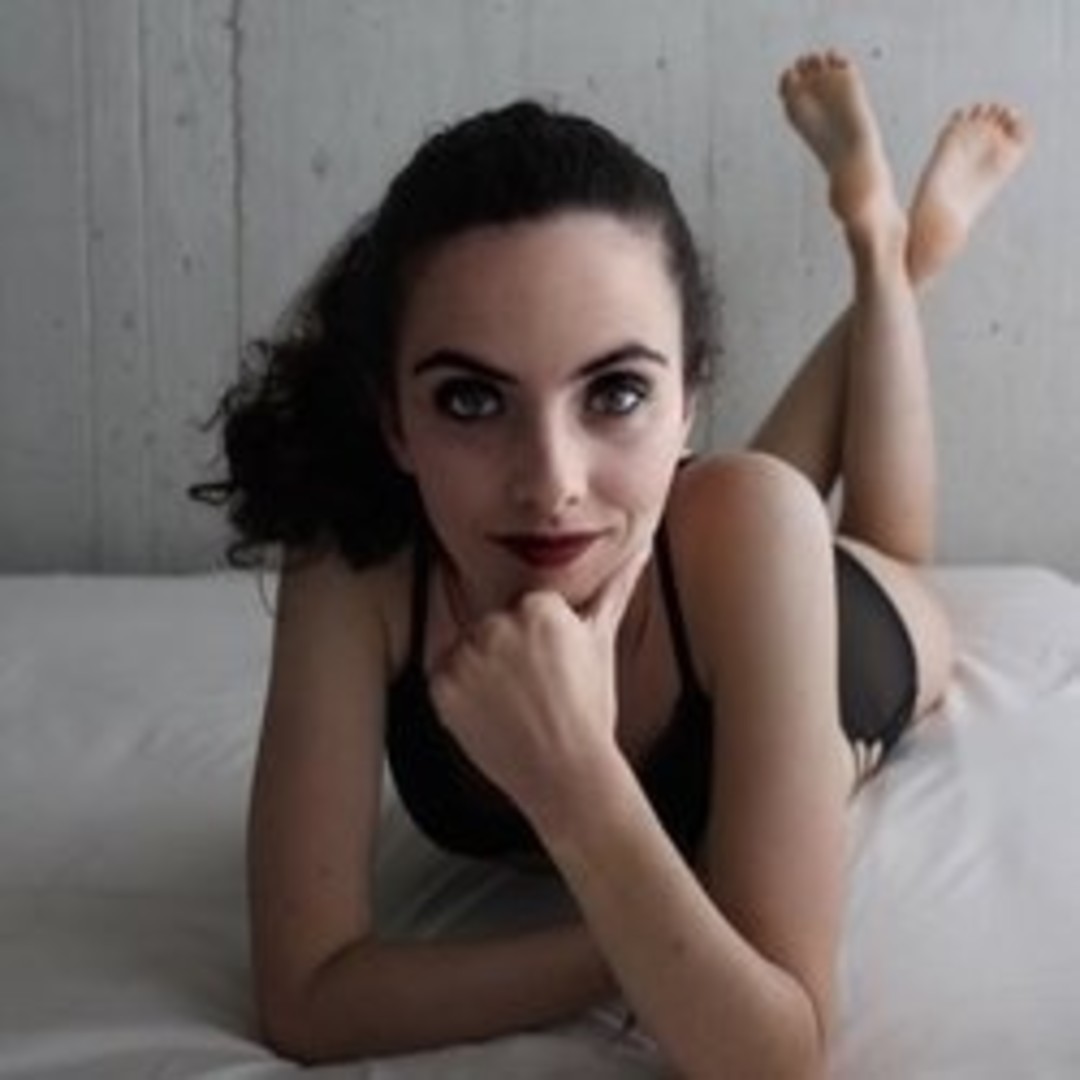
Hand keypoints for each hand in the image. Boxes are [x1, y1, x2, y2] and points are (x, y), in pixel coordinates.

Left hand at [429, 544, 650, 823]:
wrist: (567, 774)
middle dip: (507, 653)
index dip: (538, 643)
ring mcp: (467, 655)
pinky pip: (443, 676)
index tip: (551, 671)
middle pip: (494, 625)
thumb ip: (614, 589)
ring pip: (467, 649)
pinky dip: (459, 695)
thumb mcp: (602, 642)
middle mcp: (499, 623)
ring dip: (481, 671)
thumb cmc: (589, 710)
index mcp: (539, 606)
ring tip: (513, 703)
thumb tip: (641, 549)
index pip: (525, 608)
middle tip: (533, 690)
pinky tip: (490, 713)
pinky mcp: (442, 686)